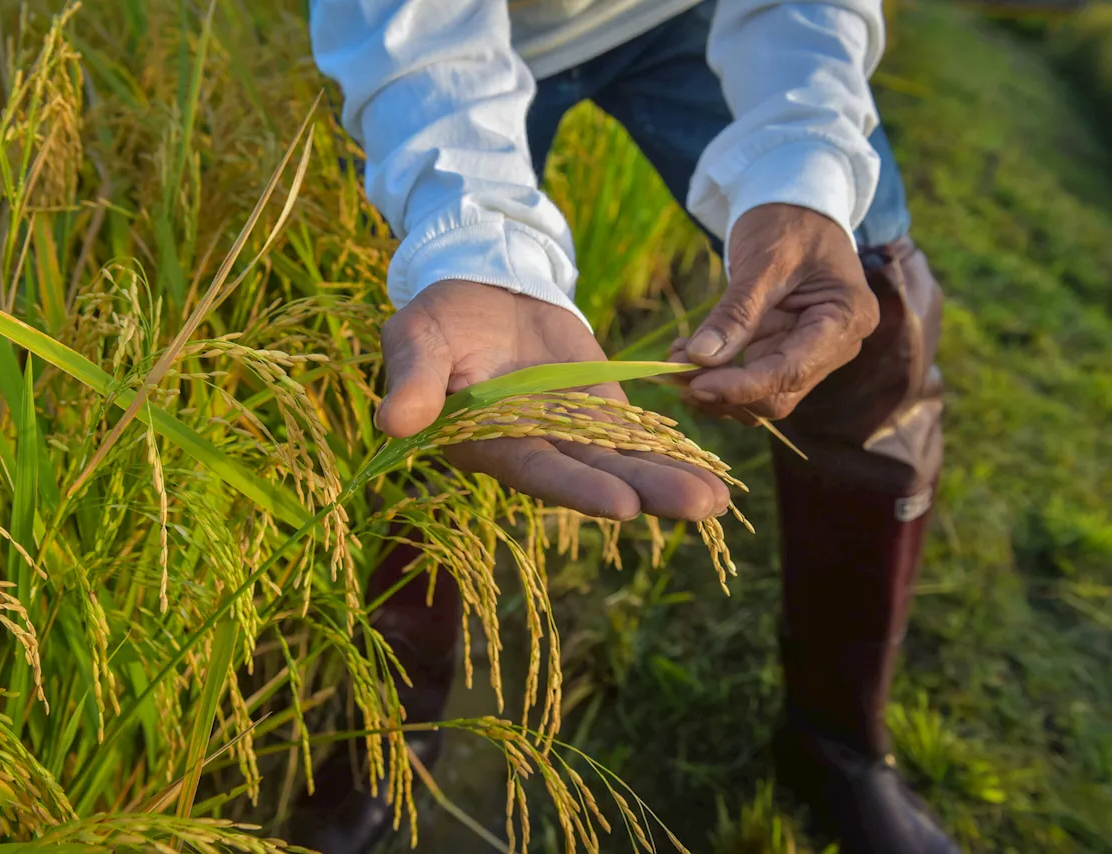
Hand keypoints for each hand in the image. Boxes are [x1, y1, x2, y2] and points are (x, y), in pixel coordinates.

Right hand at [376, 280, 729, 520]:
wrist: (482, 289)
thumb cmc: (438, 317)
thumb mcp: (419, 340)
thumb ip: (416, 381)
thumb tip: (394, 422)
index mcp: (485, 442)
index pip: (534, 470)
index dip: (577, 487)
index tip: (623, 504)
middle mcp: (532, 449)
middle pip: (592, 476)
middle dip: (645, 492)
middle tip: (698, 508)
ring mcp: (570, 434)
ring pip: (623, 464)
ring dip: (670, 483)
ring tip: (719, 502)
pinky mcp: (600, 413)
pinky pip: (639, 439)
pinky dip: (673, 457)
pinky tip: (716, 481)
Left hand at [669, 204, 879, 421]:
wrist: (796, 208)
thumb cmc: (789, 222)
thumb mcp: (764, 260)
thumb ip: (736, 311)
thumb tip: (699, 357)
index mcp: (847, 318)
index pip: (792, 371)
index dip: (742, 386)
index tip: (695, 384)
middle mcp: (835, 346)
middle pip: (778, 394)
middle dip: (723, 390)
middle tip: (671, 371)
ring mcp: (809, 353)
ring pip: (761, 396)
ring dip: (714, 388)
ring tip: (674, 357)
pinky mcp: (782, 352)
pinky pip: (749, 378)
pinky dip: (716, 374)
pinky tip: (686, 352)